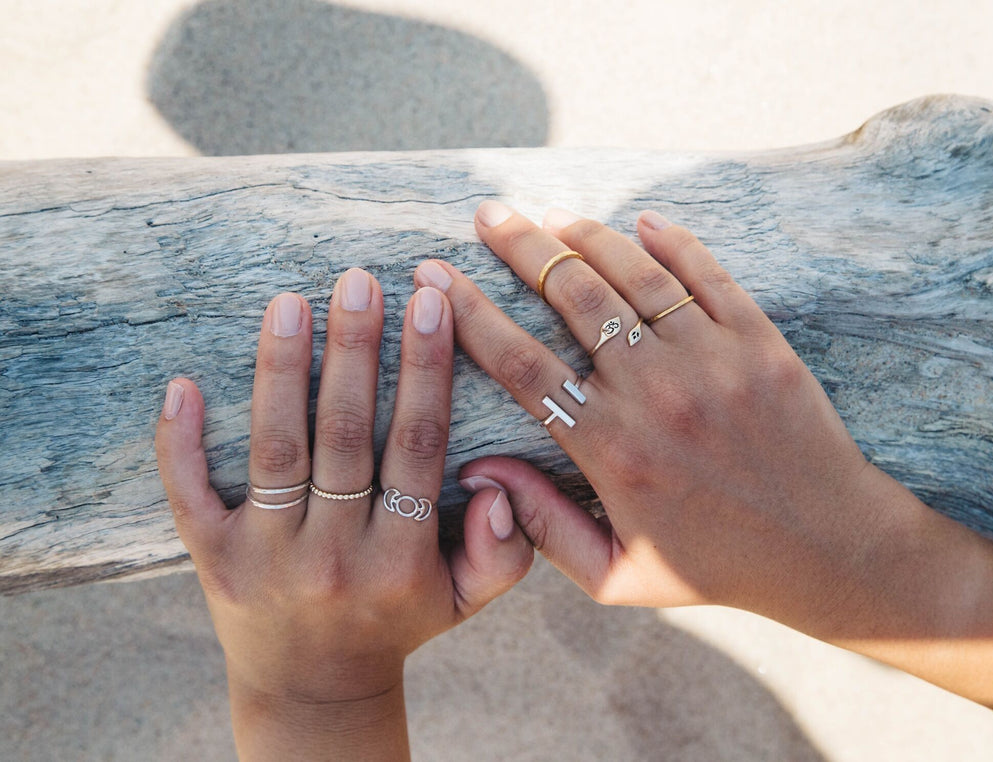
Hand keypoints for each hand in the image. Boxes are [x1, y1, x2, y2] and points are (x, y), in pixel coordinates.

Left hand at [155, 269, 531, 759]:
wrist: (314, 689)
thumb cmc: (396, 624)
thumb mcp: (463, 601)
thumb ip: (503, 552)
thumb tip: (501, 485)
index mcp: (399, 559)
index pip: (417, 447)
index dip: (426, 371)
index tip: (433, 304)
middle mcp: (332, 555)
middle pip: (344, 436)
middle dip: (356, 351)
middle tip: (360, 281)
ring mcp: (265, 556)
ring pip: (275, 450)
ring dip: (281, 371)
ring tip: (289, 302)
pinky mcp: (212, 560)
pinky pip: (189, 495)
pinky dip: (180, 441)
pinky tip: (184, 384)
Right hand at [415, 203, 885, 617]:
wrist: (829, 550)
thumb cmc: (715, 566)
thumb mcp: (615, 577)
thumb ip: (541, 527)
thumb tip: (478, 475)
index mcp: (610, 449)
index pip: (521, 365)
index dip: (469, 315)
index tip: (436, 276)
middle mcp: (655, 394)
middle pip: (572, 298)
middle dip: (519, 248)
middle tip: (487, 215)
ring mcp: (711, 361)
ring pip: (634, 276)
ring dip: (585, 236)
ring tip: (549, 215)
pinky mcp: (759, 343)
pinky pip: (708, 276)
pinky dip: (672, 241)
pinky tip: (641, 219)